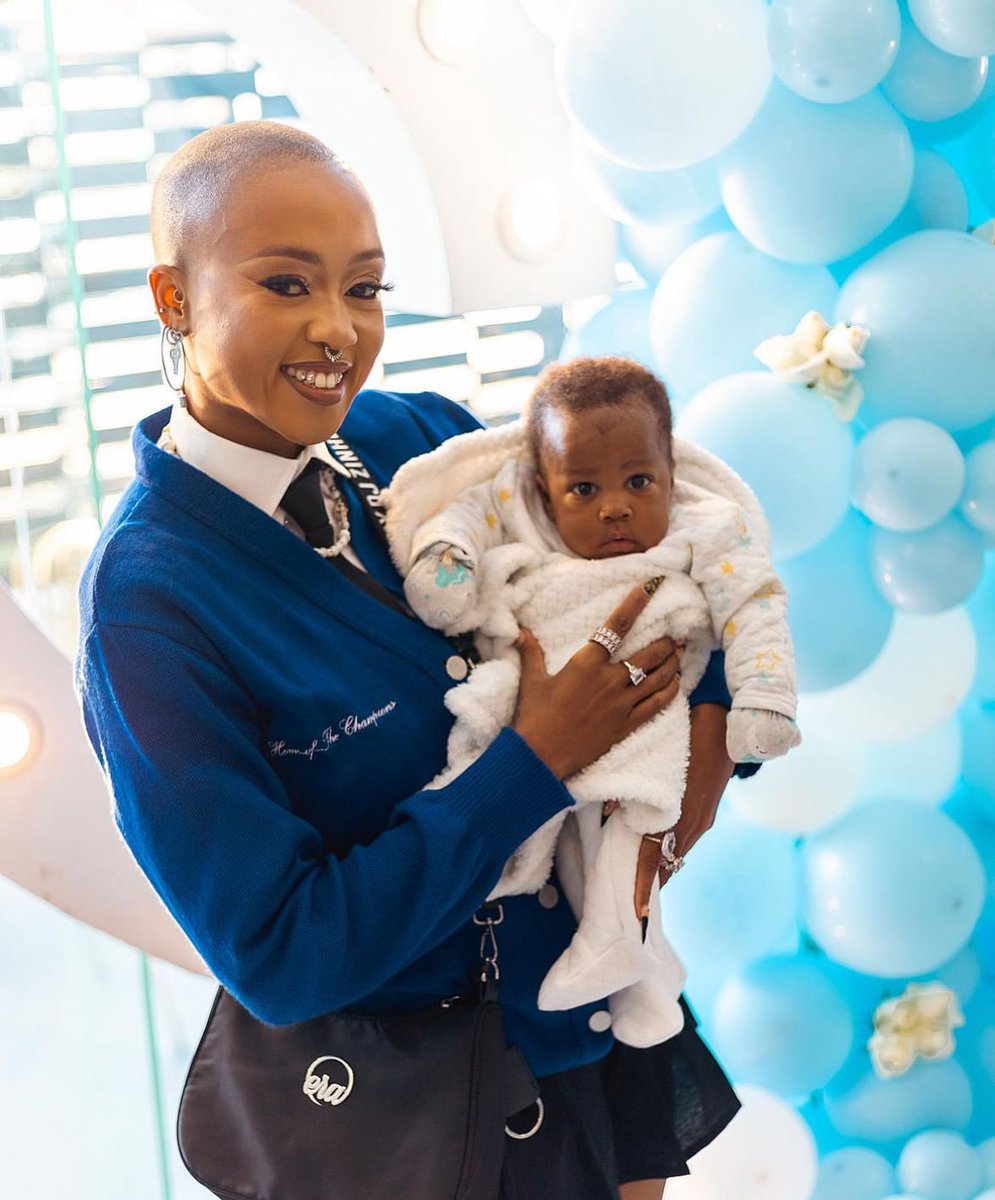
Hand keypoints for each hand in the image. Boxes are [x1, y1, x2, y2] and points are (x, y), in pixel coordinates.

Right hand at [511, 582, 681, 780]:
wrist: (541, 756)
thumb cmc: (534, 717)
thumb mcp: (532, 681)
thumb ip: (530, 653)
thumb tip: (520, 631)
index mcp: (586, 663)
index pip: (616, 627)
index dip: (634, 605)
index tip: (650, 589)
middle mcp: (609, 680)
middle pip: (648, 653)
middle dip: (666, 641)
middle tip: (675, 633)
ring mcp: (621, 704)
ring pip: (658, 678)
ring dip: (672, 663)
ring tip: (680, 654)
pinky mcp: (626, 725)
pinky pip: (657, 704)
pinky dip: (670, 691)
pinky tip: (676, 684)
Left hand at [632, 701, 735, 918]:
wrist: (735, 720)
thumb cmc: (692, 731)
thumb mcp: (659, 756)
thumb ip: (632, 784)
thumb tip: (607, 810)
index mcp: (680, 814)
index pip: (654, 857)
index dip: (642, 885)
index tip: (635, 913)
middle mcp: (695, 824)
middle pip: (666, 863)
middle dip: (648, 884)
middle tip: (629, 906)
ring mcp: (704, 819)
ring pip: (676, 853)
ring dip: (658, 868)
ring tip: (638, 887)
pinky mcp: (707, 812)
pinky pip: (684, 840)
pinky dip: (667, 850)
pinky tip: (655, 853)